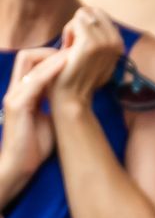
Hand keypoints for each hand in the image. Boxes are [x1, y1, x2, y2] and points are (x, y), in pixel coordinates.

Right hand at [1, 47, 67, 183]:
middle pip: (27, 56)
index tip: (74, 58)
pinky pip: (34, 82)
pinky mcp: (18, 106)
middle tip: (73, 54)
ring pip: (29, 63)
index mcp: (23, 92)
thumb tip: (78, 95)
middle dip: (50, 51)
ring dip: (53, 57)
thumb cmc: (35, 145)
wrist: (19, 166)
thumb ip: (56, 103)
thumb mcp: (50, 118)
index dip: (52, 57)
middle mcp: (16, 90)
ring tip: (73, 52)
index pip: (32, 62)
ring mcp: (15, 96)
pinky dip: (50, 71)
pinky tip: (66, 67)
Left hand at [50, 7, 123, 106]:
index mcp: (119, 44)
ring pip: (84, 14)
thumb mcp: (96, 57)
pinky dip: (67, 32)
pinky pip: (76, 22)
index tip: (79, 45)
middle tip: (73, 45)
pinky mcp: (91, 44)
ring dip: (72, 29)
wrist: (72, 98)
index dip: (85, 25)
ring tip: (71, 49)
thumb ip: (100, 39)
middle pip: (93, 10)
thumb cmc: (77, 77)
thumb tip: (92, 16)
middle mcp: (117, 42)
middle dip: (79, 23)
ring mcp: (106, 43)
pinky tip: (68, 50)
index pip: (99, 14)